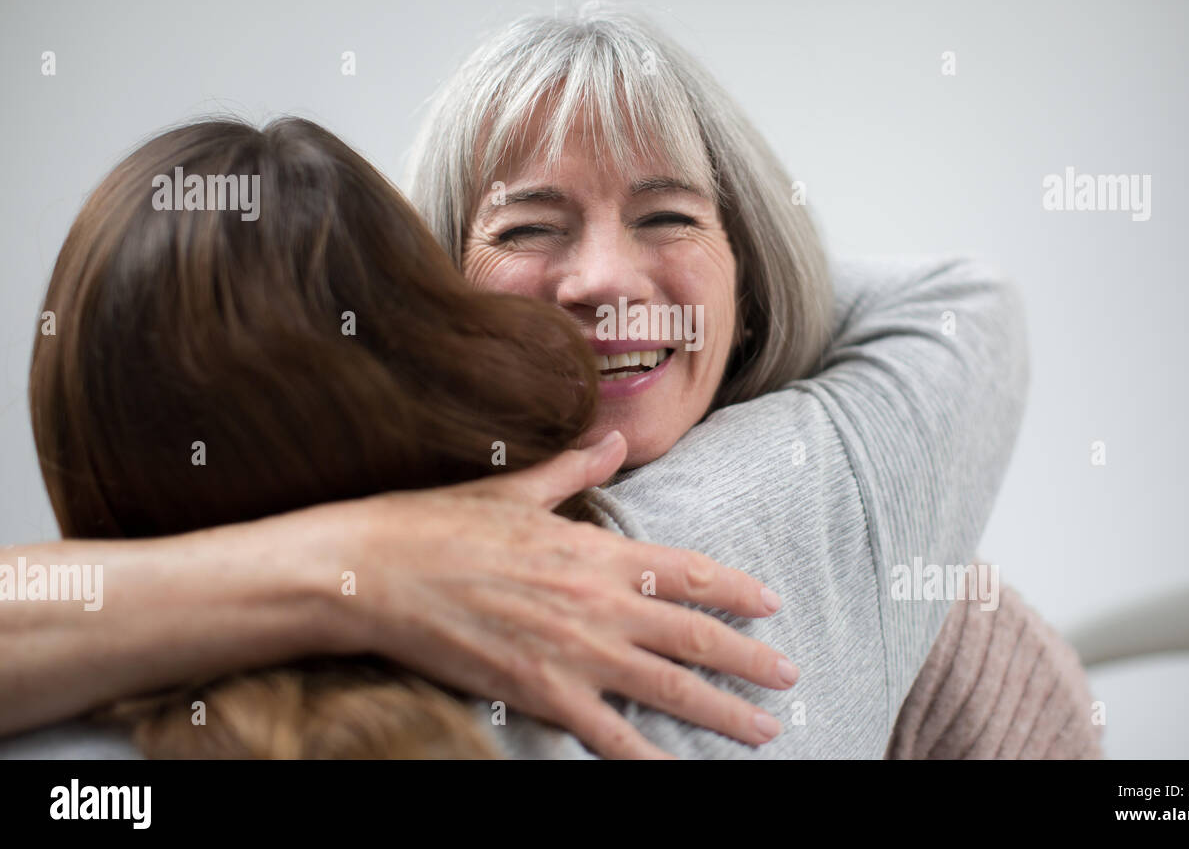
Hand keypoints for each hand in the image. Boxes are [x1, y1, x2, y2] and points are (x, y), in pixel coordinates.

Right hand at [325, 431, 797, 757]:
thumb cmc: (441, 525)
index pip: (686, 571)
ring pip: (667, 687)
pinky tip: (675, 771)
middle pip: (693, 634)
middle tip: (788, 673)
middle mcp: (597, 602)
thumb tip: (614, 441)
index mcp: (594, 549)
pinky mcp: (540, 692)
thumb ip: (575, 469)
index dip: (735, 588)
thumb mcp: (515, 488)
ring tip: (762, 728)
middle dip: (748, 658)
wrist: (377, 572)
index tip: (771, 603)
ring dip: (722, 711)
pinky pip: (607, 734)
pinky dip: (646, 757)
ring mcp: (573, 652)